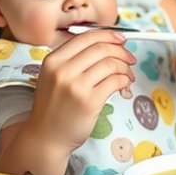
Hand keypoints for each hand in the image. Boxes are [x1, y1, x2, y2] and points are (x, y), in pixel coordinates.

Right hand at [27, 30, 135, 150]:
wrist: (45, 138)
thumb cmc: (53, 108)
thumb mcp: (53, 77)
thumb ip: (73, 60)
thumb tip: (106, 44)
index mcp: (53, 60)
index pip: (86, 37)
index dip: (108, 35)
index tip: (121, 39)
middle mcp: (63, 70)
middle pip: (101, 48)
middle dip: (121, 51)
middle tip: (130, 58)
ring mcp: (76, 86)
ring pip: (110, 64)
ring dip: (125, 67)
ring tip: (128, 74)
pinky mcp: (89, 101)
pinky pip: (115, 81)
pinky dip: (124, 80)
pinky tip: (125, 85)